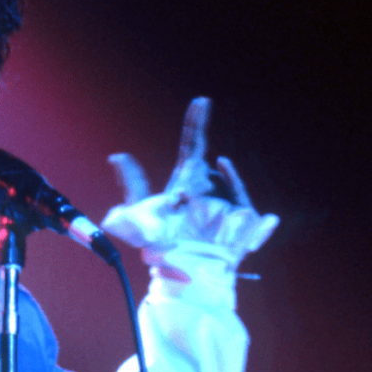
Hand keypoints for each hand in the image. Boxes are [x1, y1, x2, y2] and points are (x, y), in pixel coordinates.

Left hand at [103, 97, 278, 268]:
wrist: (180, 270)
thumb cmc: (159, 241)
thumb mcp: (139, 211)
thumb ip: (131, 182)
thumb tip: (117, 156)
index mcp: (188, 178)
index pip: (193, 143)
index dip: (197, 122)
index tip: (201, 101)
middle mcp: (210, 186)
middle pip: (210, 167)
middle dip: (204, 171)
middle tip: (188, 189)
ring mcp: (228, 202)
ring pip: (226, 190)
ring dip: (212, 198)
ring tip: (193, 214)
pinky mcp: (244, 221)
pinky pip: (246, 210)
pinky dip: (251, 215)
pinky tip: (255, 215)